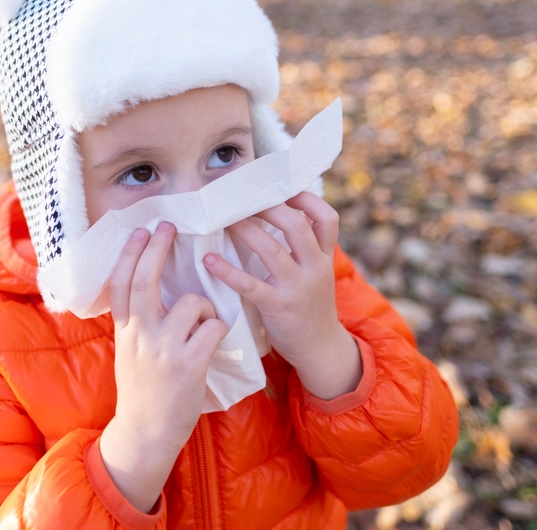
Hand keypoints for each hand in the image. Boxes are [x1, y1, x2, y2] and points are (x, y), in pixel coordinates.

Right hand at [100, 222, 227, 512]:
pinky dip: (218, 330)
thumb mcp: (129, 351)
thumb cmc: (142, 389)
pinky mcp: (189, 363)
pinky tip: (214, 343)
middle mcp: (141, 335)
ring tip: (203, 327)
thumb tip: (150, 287)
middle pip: (146, 281)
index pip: (121, 283)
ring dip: (205, 308)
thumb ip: (138, 321)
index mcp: (125, 330)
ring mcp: (164, 349)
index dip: (129, 254)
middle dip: (158, 250)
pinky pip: (213, 327)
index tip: (140, 231)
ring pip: (193, 303)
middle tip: (168, 227)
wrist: (146, 431)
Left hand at [204, 192, 360, 399]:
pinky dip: (227, 271)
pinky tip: (209, 260)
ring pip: (273, 250)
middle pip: (298, 226)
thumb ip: (304, 249)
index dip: (307, 199)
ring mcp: (297, 288)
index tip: (282, 188)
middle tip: (244, 198)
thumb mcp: (317, 273)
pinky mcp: (277, 308)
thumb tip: (275, 214)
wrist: (320, 348)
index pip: (327, 219)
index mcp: (324, 257)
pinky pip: (250, 285)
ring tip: (224, 219)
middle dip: (270, 208)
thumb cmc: (310, 305)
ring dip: (246, 230)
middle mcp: (314, 268)